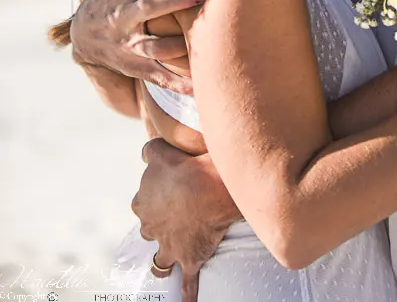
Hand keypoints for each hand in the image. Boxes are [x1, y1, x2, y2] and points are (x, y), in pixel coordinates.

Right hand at [70, 0, 206, 92]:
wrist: (86, 38)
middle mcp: (124, 15)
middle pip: (149, 6)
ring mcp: (130, 43)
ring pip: (152, 45)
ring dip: (176, 44)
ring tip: (204, 41)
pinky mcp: (137, 67)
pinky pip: (158, 76)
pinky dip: (177, 83)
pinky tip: (200, 88)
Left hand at [133, 138, 241, 301]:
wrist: (211, 189)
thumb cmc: (187, 167)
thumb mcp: (162, 151)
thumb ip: (149, 151)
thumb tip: (145, 153)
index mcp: (142, 202)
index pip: (142, 201)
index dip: (156, 196)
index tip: (168, 189)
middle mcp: (151, 227)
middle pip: (151, 229)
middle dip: (160, 225)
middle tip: (177, 215)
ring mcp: (168, 246)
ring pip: (161, 259)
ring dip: (166, 259)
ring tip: (173, 257)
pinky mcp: (189, 258)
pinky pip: (187, 282)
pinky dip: (187, 294)